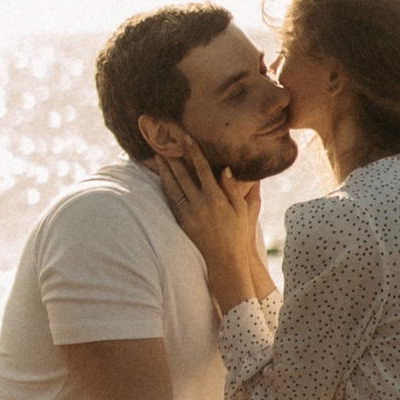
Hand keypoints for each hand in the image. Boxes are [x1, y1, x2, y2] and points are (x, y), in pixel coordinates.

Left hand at [149, 128, 271, 309]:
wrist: (225, 260)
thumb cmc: (238, 233)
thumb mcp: (242, 209)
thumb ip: (233, 188)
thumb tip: (225, 169)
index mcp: (216, 198)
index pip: (202, 169)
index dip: (193, 152)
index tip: (186, 139)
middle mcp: (200, 205)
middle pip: (182, 176)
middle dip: (173, 158)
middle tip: (163, 143)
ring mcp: (189, 214)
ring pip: (172, 188)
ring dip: (164, 171)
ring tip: (157, 158)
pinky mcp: (182, 223)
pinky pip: (171, 201)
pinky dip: (165, 188)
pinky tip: (161, 178)